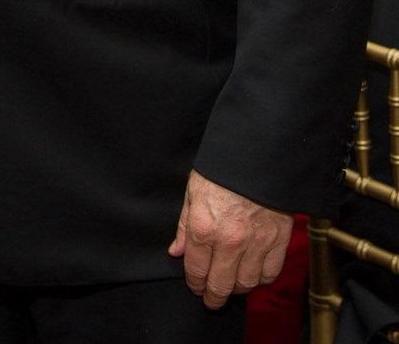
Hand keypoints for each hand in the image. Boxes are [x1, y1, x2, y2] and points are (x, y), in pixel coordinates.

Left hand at [168, 170, 293, 307]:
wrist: (257, 155)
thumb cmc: (221, 169)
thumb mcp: (193, 190)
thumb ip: (184, 225)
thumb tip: (176, 251)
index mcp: (202, 226)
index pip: (195, 270)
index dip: (194, 283)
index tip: (195, 286)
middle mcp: (228, 240)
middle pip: (220, 285)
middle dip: (213, 296)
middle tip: (211, 299)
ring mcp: (255, 243)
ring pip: (246, 284)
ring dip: (237, 288)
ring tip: (231, 284)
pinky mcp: (278, 241)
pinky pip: (269, 274)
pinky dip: (261, 278)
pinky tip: (253, 272)